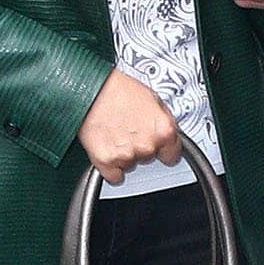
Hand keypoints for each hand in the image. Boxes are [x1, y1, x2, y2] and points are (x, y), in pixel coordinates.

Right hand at [78, 69, 179, 185]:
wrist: (90, 89)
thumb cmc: (117, 88)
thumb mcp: (152, 98)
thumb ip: (163, 121)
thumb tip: (169, 132)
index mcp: (164, 130)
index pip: (173, 155)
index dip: (164, 149)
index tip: (158, 147)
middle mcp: (147, 145)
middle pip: (149, 158)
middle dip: (141, 147)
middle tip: (129, 129)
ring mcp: (127, 156)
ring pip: (130, 165)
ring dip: (124, 154)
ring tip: (115, 132)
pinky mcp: (106, 162)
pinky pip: (114, 176)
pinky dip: (111, 166)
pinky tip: (107, 147)